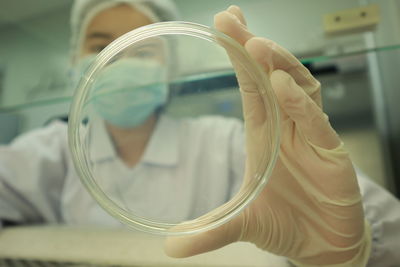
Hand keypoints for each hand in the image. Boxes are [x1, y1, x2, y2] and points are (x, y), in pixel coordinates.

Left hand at [165, 6, 370, 265]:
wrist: (322, 246)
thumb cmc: (286, 224)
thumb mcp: (241, 223)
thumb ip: (210, 230)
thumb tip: (171, 244)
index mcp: (264, 134)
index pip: (250, 86)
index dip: (238, 56)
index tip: (225, 27)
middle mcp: (286, 129)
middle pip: (269, 78)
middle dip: (252, 48)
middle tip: (231, 21)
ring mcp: (310, 138)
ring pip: (297, 89)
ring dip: (277, 67)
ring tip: (257, 46)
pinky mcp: (332, 155)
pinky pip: (317, 122)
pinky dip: (301, 105)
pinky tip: (283, 88)